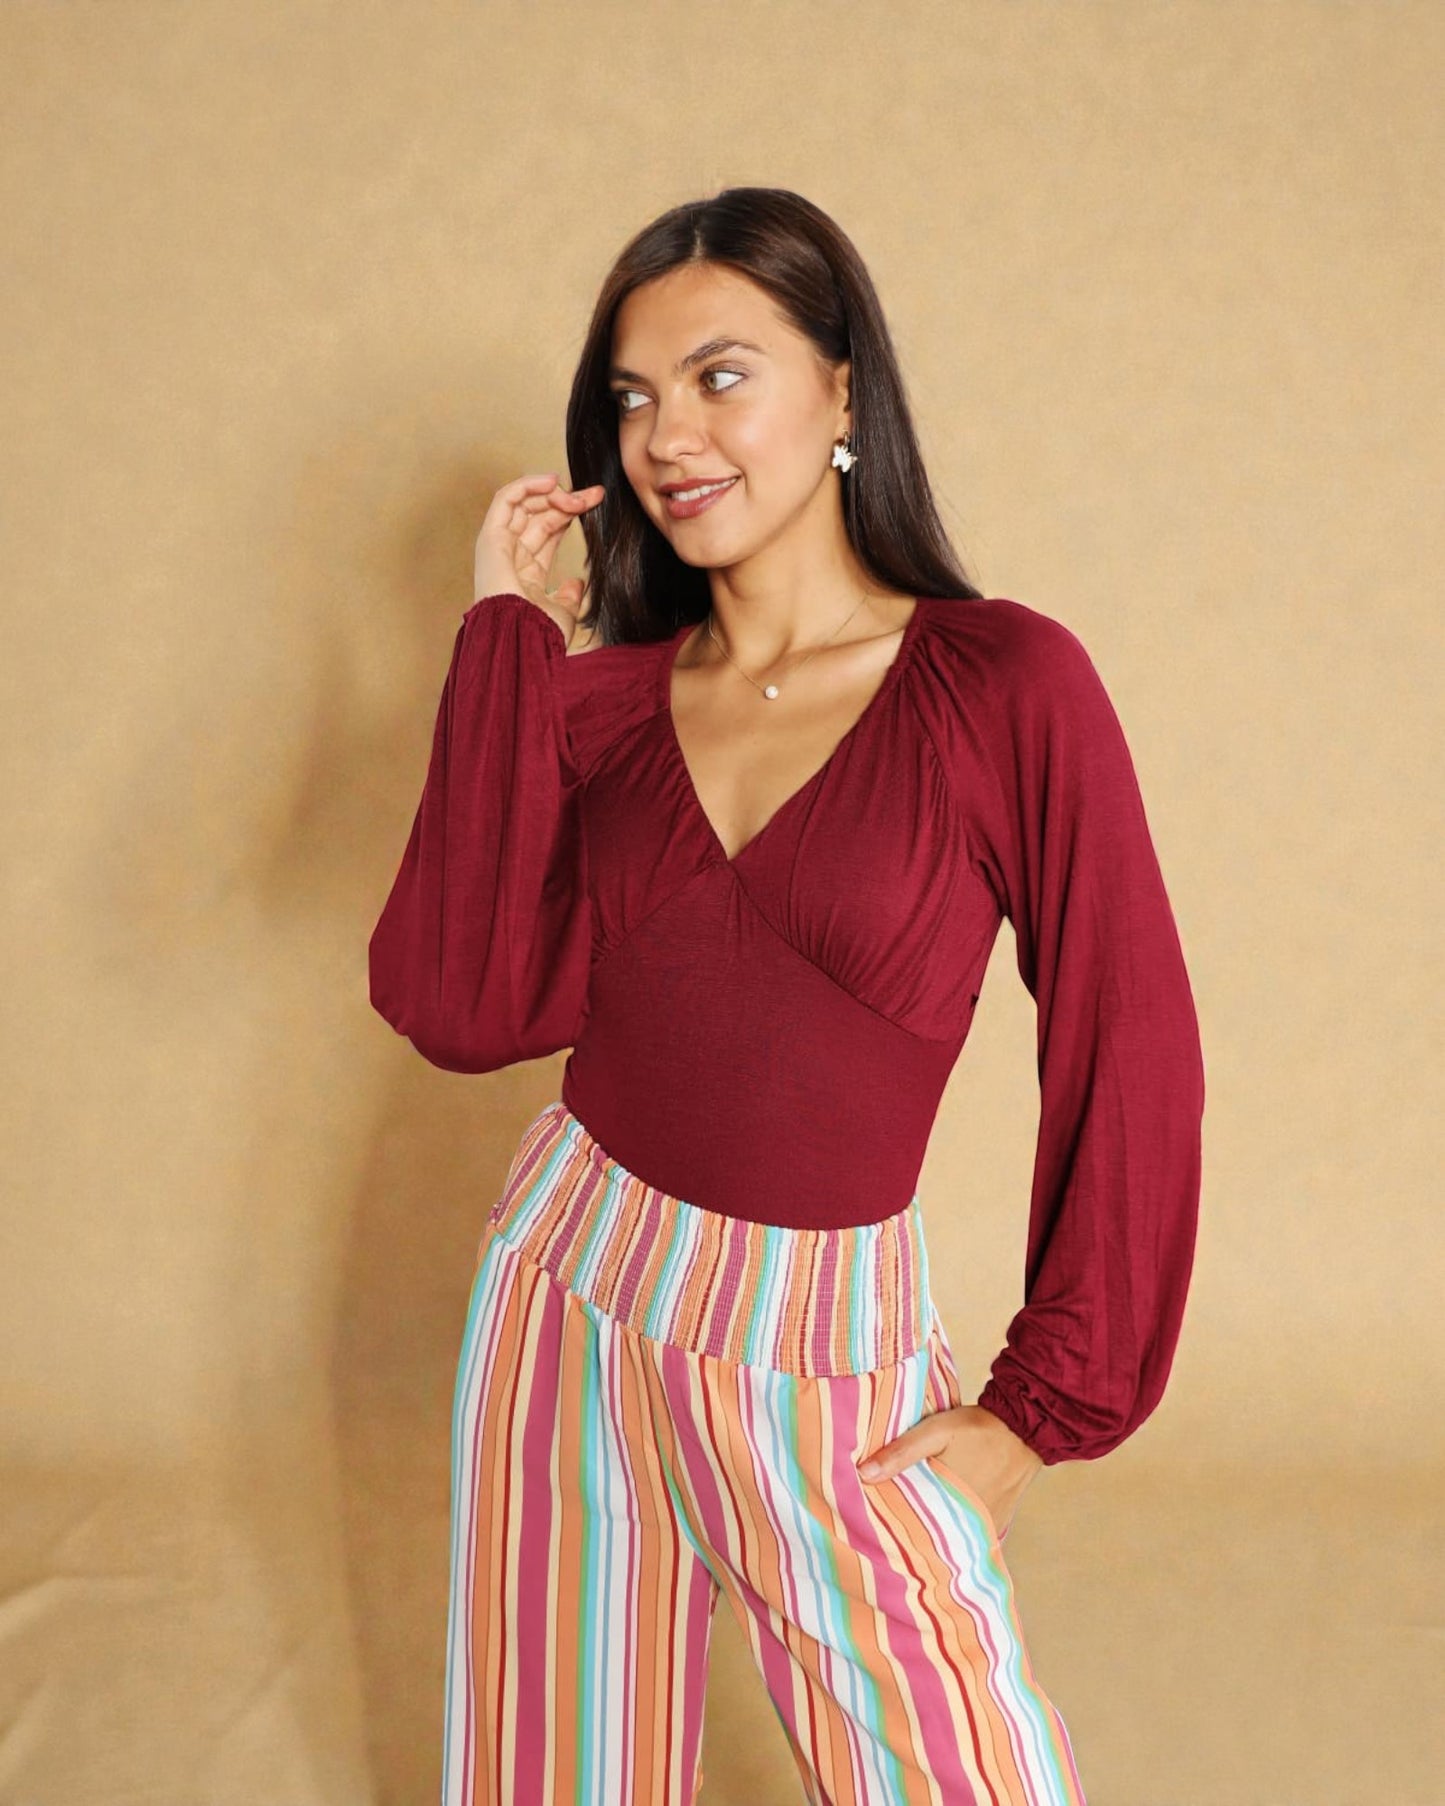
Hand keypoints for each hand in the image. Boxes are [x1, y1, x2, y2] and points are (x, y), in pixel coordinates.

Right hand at [473, 472, 605, 648]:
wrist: (522, 639)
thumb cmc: (539, 633)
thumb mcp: (563, 612)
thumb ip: (569, 596)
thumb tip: (577, 584)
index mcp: (526, 573)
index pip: (549, 531)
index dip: (571, 513)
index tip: (597, 502)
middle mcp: (511, 556)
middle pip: (539, 515)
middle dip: (568, 500)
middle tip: (595, 495)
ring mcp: (498, 545)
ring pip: (523, 504)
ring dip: (551, 493)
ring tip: (577, 495)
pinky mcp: (490, 537)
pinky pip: (505, 499)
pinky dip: (526, 485)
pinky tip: (551, 482)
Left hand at [855, 1403, 1042, 1537]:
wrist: (1024, 1428)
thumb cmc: (977, 1429)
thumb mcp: (935, 1431)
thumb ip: (901, 1452)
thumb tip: (864, 1474)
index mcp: (947, 1503)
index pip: (911, 1527)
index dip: (891, 1528)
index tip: (871, 1528)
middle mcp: (968, 1522)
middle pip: (931, 1536)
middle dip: (911, 1536)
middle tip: (887, 1532)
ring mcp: (986, 1526)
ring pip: (952, 1539)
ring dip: (935, 1536)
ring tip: (912, 1531)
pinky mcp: (998, 1523)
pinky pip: (972, 1535)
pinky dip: (957, 1534)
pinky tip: (942, 1527)